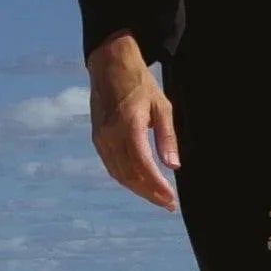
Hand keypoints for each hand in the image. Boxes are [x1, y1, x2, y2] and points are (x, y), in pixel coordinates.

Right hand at [87, 33, 181, 211]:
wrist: (110, 66)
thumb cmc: (139, 84)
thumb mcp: (162, 106)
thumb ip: (167, 137)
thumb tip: (173, 165)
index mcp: (129, 125)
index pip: (143, 166)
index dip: (157, 186)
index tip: (171, 199)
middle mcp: (111, 135)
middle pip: (130, 175)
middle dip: (150, 194)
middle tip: (168, 205)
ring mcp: (101, 138)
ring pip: (119, 174)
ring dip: (138, 190)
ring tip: (157, 198)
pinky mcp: (97, 139)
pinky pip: (111, 166)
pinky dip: (126, 179)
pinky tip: (140, 184)